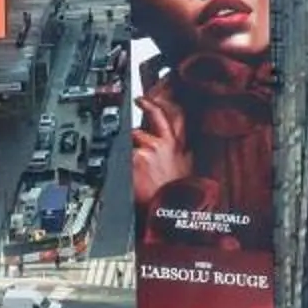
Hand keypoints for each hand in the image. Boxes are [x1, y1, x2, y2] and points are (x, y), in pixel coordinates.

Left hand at [133, 89, 190, 205]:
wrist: (165, 210)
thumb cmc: (172, 194)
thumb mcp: (184, 170)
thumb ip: (179, 152)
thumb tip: (171, 143)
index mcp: (179, 147)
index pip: (177, 117)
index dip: (169, 103)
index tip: (162, 96)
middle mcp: (166, 144)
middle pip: (157, 116)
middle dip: (149, 105)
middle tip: (140, 100)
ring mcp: (150, 149)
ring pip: (134, 136)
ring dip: (132, 145)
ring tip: (136, 165)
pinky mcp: (136, 157)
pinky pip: (124, 152)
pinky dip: (123, 160)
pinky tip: (131, 173)